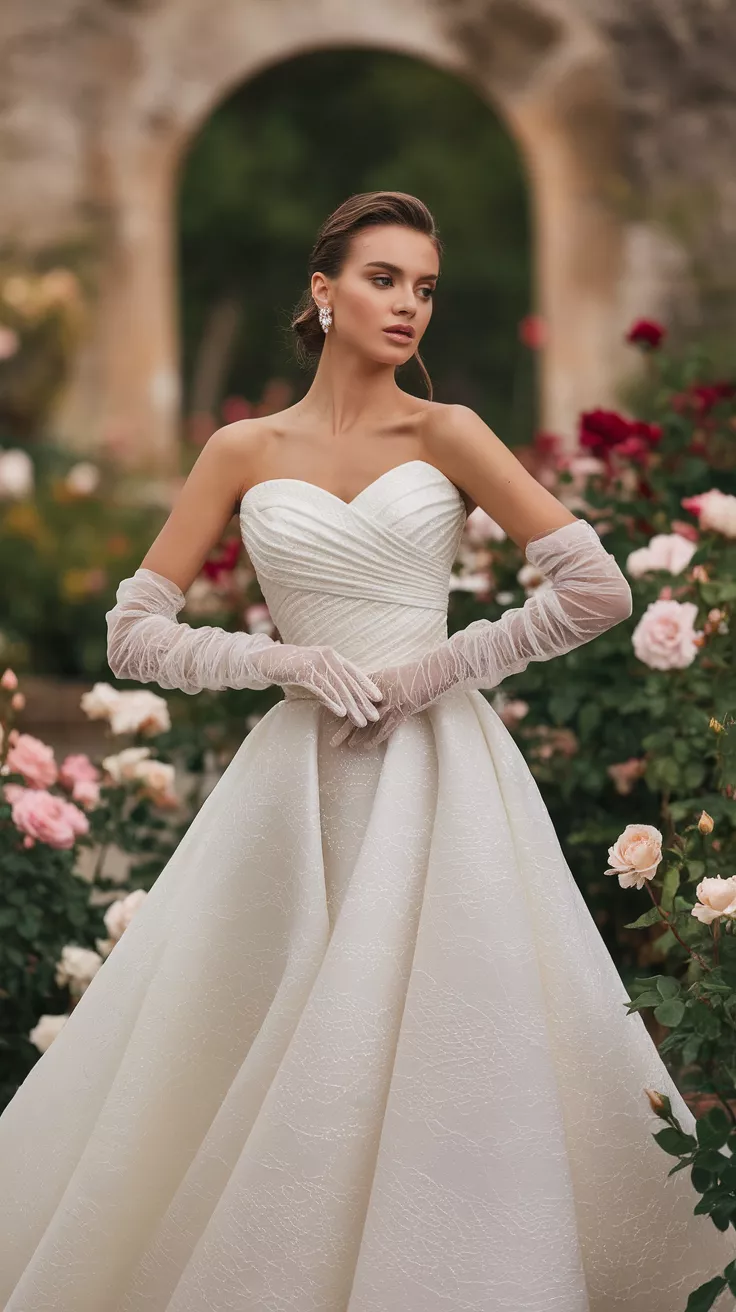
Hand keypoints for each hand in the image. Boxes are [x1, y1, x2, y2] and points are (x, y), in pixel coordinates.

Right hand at [252, 642, 383, 725]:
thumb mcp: (314, 677)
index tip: (379, 699)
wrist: (267, 660)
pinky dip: (332, 700)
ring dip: (351, 705)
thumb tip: (342, 701)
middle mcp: (327, 656)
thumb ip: (328, 685)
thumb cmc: (292, 669)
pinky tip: (340, 713)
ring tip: (360, 720)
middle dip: (363, 700)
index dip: (366, 685)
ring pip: (338, 687)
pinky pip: (322, 688)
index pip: (353, 672)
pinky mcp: (304, 670)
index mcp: (332, 656)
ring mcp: (316, 662)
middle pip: (349, 681)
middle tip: (374, 716)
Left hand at [328, 650, 451, 747]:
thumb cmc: (417, 672)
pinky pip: (385, 727)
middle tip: (332, 739)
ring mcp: (389, 701)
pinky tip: (366, 747)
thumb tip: (370, 693)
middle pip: (356, 710)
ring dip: (356, 735)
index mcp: (375, 680)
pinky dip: (375, 738)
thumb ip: (381, 682)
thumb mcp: (394, 674)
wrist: (435, 671)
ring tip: (346, 745)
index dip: (340, 706)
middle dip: (344, 725)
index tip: (329, 715)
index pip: (352, 695)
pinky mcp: (401, 709)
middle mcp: (379, 690)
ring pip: (368, 721)